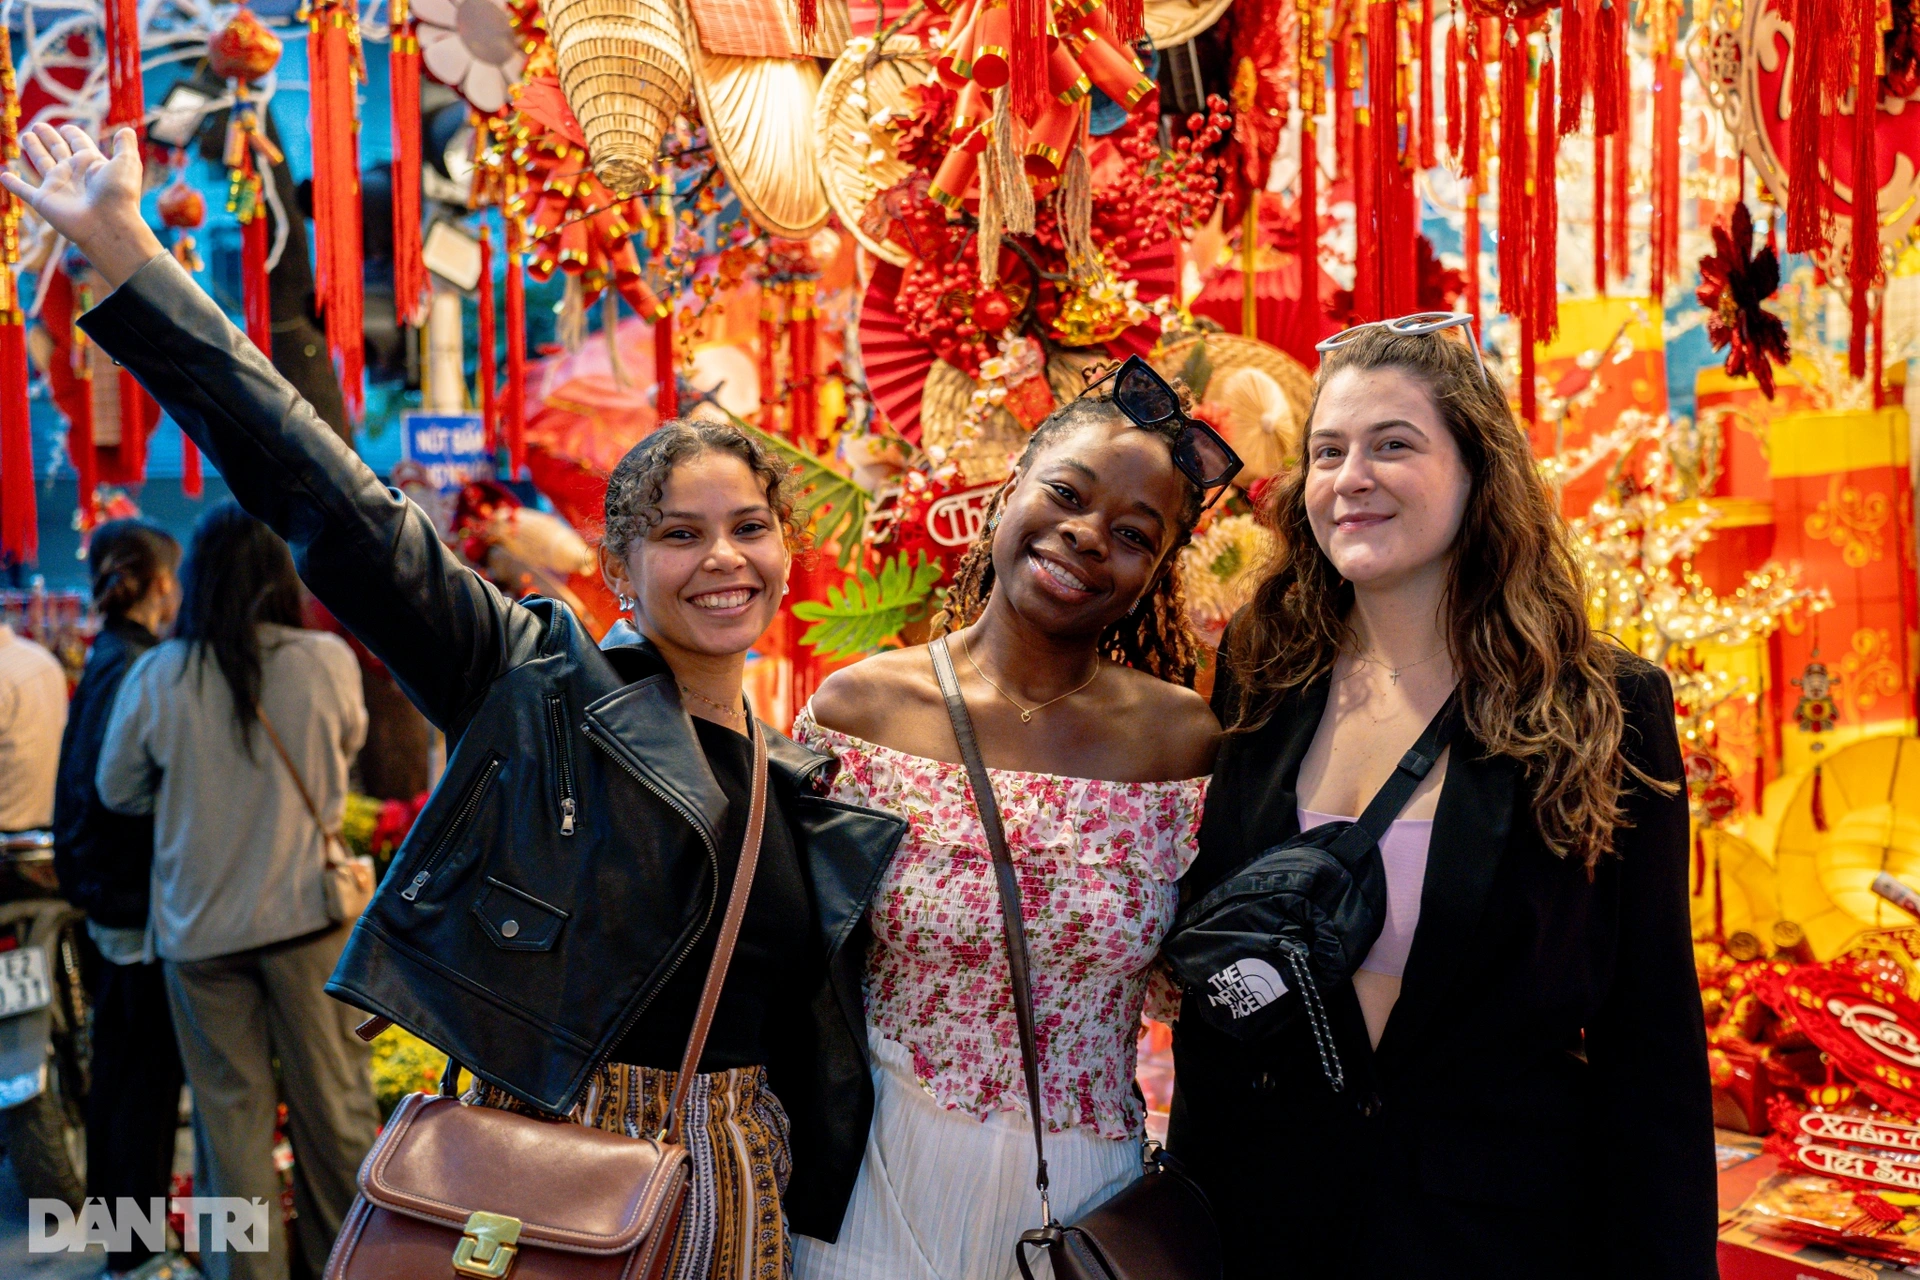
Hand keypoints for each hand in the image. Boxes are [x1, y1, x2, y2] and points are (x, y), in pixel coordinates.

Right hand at [1, 124, 163, 288]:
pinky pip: (24, 191)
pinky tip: (4, 175)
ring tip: (26, 136)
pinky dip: (13, 184)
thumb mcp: (127, 163)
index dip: (73, 134)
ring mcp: (58, 187)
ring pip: (41, 163)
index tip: (66, 128)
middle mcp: (74, 173)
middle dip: (49, 137)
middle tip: (38, 126)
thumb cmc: (119, 194)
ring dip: (33, 150)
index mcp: (92, 163)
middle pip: (58, 150)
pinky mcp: (44, 201)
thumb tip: (127, 130)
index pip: (79, 144)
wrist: (108, 225)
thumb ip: (125, 145)